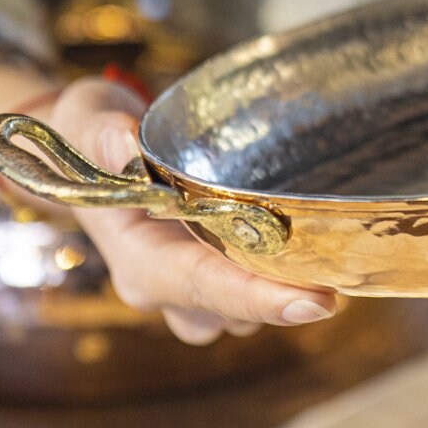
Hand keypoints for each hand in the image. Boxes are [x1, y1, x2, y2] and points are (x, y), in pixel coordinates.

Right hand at [46, 76, 336, 344]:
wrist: (84, 152)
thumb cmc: (89, 133)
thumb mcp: (88, 116)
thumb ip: (103, 131)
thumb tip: (125, 142)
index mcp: (138, 258)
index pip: (202, 286)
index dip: (259, 298)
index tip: (319, 304)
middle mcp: (164, 284)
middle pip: (235, 311)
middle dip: (287, 298)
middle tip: (343, 278)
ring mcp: (188, 287)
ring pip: (248, 311)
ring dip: (284, 287)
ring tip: (322, 247)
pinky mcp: (211, 275)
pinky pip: (253, 291)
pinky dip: (280, 274)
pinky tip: (308, 241)